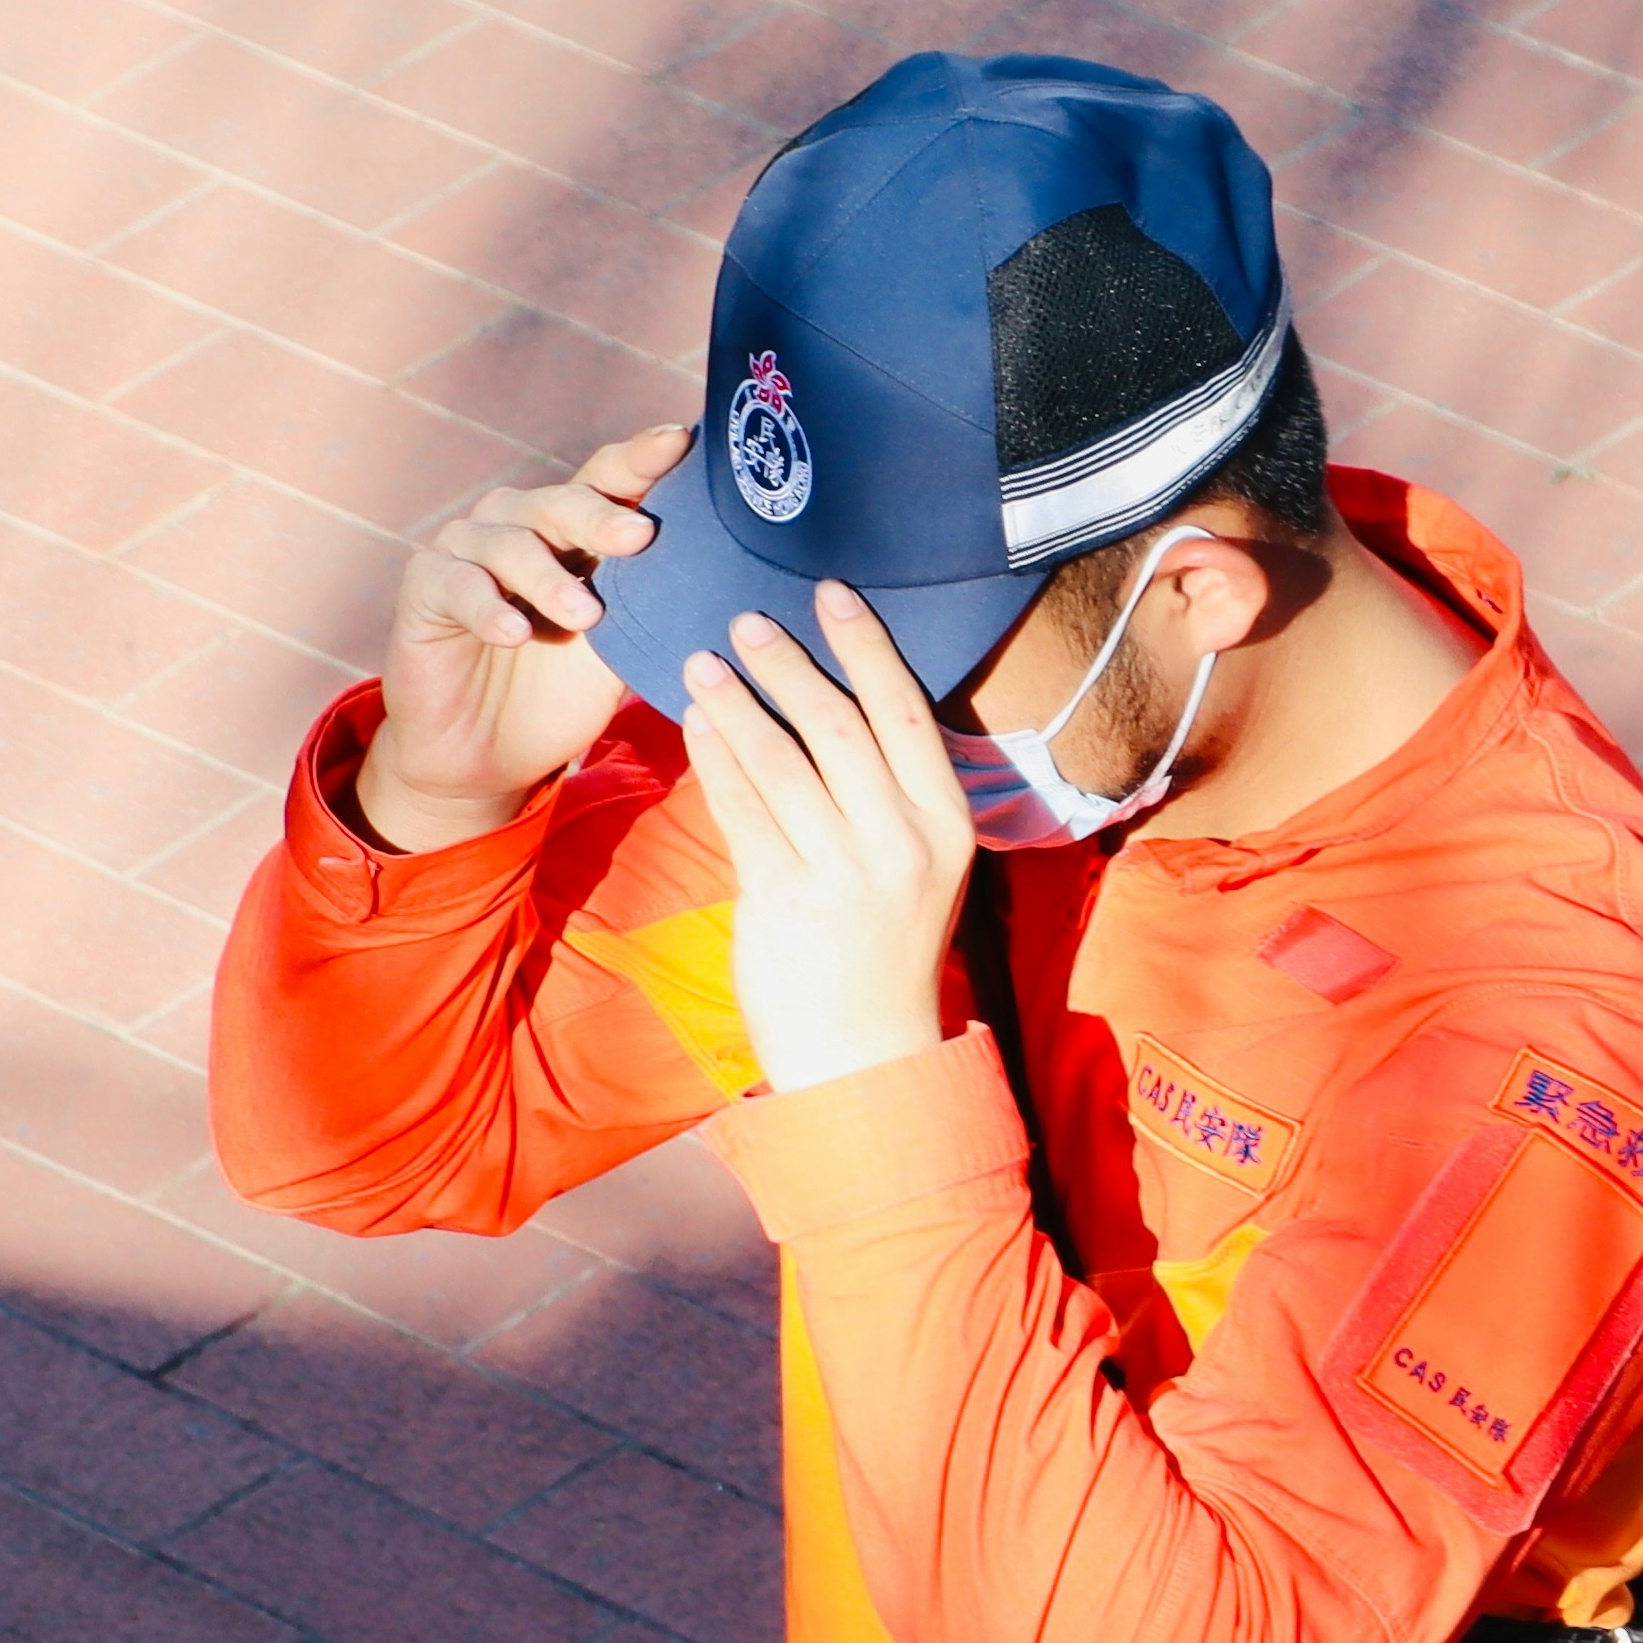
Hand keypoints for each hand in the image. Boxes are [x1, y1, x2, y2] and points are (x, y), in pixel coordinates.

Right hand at [359, 425, 679, 850]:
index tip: (681, 441)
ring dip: (550, 578)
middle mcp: (520, 523)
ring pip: (511, 542)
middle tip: (639, 536)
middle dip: (601, 516)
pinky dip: (489, 608)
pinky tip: (513, 634)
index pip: (608, 479)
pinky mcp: (427, 587)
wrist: (488, 758)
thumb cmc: (560, 694)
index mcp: (572, 528)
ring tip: (585, 616)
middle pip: (562, 502)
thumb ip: (652, 600)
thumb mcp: (618, 647)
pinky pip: (460, 585)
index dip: (642, 458)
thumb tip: (730, 568)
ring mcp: (469, 548)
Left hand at [676, 585, 971, 1092]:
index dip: (866, 645)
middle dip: (787, 662)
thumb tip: (830, 696)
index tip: (830, 592)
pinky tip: (696, 723)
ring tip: (705, 660)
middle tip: (746, 619)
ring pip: (780, 759)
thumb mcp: (918, 860)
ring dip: (737, 702)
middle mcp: (902, 840)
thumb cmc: (886, 942)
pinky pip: (741, 808)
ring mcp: (843, 871)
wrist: (865, 1050)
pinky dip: (715, 757)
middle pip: (838, 724)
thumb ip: (889, 788)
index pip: (905, 711)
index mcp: (947, 821)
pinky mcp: (784, 899)